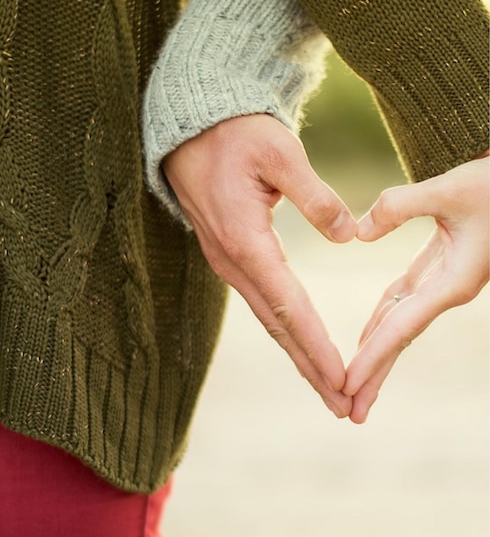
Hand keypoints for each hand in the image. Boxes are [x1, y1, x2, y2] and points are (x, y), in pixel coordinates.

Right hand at [163, 114, 356, 416]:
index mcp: (246, 241)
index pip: (289, 305)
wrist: (189, 131)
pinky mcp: (229, 256)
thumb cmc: (234, 135)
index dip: (317, 345)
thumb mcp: (279, 153)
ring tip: (327, 386)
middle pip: (277, 326)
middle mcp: (233, 261)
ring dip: (298, 354)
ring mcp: (227, 262)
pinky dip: (284, 329)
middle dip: (310, 367)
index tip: (342, 379)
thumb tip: (347, 236)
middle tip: (342, 405)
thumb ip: (315, 196)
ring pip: (268, 319)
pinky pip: (261, 302)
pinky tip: (299, 343)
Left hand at [344, 153, 489, 422]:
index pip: (401, 328)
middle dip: (373, 377)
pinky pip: (401, 304)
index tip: (345, 385)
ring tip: (352, 388)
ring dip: (376, 356)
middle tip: (347, 413)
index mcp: (453, 282)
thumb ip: (401, 206)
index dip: (371, 358)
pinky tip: (366, 338)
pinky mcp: (436, 270)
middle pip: (399, 341)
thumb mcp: (450, 189)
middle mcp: (446, 292)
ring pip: (399, 326)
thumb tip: (358, 234)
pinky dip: (382, 323)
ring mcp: (442, 284)